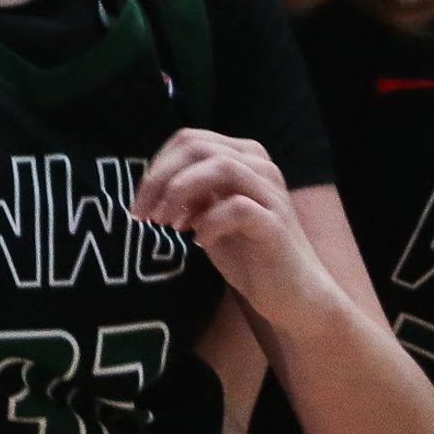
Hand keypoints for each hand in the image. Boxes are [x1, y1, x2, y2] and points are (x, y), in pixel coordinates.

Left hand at [135, 129, 332, 325]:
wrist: (292, 294)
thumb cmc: (248, 252)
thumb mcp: (210, 215)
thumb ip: (189, 193)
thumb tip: (151, 185)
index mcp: (242, 155)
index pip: (189, 139)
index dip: (157, 166)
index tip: (141, 201)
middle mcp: (260, 165)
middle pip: (198, 147)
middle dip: (160, 178)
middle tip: (142, 213)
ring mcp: (270, 192)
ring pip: (219, 167)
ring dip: (180, 193)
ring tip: (166, 223)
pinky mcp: (275, 223)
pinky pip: (238, 207)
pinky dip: (209, 221)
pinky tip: (198, 240)